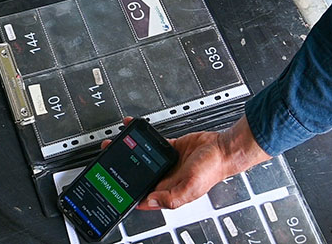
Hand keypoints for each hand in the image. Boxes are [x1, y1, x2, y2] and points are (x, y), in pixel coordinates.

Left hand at [101, 117, 270, 210]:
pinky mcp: (169, 148)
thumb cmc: (212, 169)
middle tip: (108, 157)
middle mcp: (166, 177)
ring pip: (142, 157)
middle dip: (122, 166)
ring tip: (115, 142)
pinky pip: (151, 143)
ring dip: (128, 150)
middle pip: (139, 173)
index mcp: (169, 190)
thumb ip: (171, 196)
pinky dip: (141, 136)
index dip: (128, 191)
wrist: (223, 148)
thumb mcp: (191, 186)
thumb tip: (149, 201)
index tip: (112, 184)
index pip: (143, 194)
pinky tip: (131, 129)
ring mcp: (167, 162)